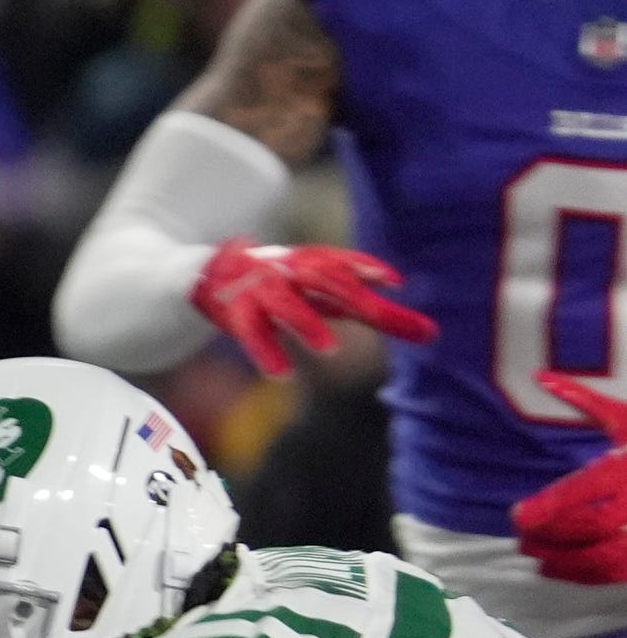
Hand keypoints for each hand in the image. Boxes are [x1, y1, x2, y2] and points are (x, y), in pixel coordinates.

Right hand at [188, 240, 432, 379]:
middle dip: (352, 298)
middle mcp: (289, 271)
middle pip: (324, 280)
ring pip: (286, 305)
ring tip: (330, 350)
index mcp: (313, 262)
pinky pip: (251, 334)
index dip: (367, 268)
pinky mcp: (236, 314)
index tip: (396, 283)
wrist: (212, 271)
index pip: (343, 263)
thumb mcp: (324, 290)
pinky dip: (266, 353)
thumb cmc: (283, 283)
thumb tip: (426, 325)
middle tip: (380, 316)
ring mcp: (261, 291)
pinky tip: (282, 375)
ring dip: (306, 324)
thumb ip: (370, 309)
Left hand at [513, 372, 626, 584]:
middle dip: (552, 536)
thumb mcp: (625, 417)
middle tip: (522, 539)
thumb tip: (539, 377)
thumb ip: (584, 399)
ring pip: (607, 556)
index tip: (518, 515)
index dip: (550, 506)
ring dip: (566, 562)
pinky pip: (620, 571)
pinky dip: (588, 575)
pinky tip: (562, 568)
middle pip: (593, 526)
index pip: (587, 490)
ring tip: (537, 558)